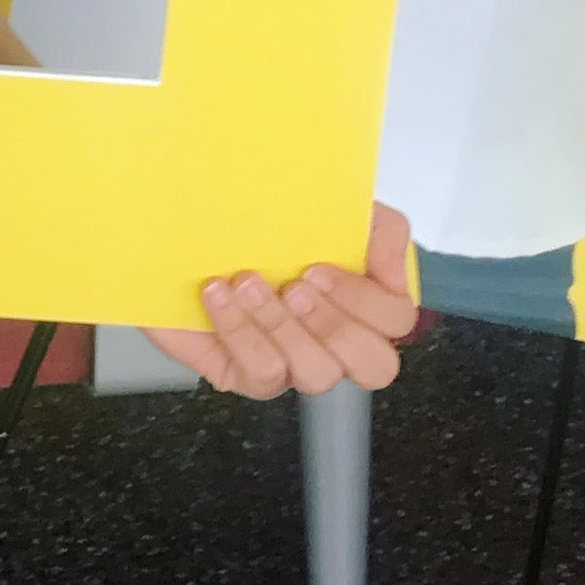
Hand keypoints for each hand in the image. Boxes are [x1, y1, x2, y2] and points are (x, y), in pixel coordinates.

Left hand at [147, 205, 416, 397]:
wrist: (187, 228)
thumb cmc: (263, 223)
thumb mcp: (332, 208)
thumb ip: (381, 231)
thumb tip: (394, 274)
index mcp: (363, 306)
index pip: (397, 322)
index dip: (365, 301)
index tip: (318, 266)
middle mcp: (336, 345)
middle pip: (375, 366)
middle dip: (335, 324)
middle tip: (294, 285)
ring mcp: (294, 366)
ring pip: (316, 374)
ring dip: (281, 325)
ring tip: (248, 283)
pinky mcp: (246, 376)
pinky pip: (260, 372)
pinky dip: (239, 329)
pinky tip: (219, 294)